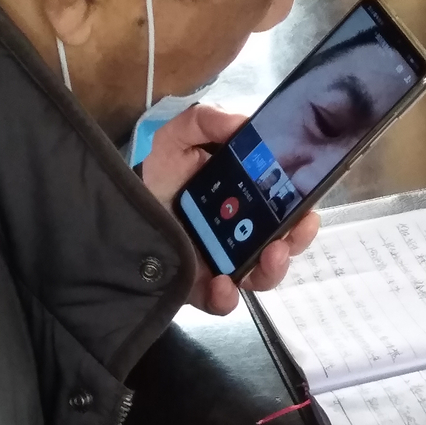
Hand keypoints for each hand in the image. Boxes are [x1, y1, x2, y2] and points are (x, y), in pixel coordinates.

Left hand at [141, 104, 319, 314]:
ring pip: (261, 277)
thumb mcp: (177, 138)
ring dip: (272, 269)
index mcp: (246, 202)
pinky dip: (227, 298)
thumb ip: (206, 122)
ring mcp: (222, 265)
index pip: (284, 211)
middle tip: (295, 232)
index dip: (302, 212)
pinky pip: (221, 302)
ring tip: (270, 256)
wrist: (117, 207)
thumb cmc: (156, 175)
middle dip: (295, 242)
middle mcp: (241, 236)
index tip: (308, 207)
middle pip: (282, 247)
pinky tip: (222, 284)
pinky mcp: (197, 289)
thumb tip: (241, 123)